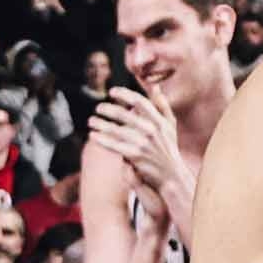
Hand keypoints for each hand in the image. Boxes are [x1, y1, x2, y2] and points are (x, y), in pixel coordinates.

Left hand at [85, 86, 186, 222]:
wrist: (171, 175)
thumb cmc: (168, 148)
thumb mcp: (170, 126)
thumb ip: (162, 105)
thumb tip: (155, 86)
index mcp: (159, 120)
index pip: (140, 102)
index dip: (124, 94)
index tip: (112, 91)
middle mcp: (152, 130)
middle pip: (124, 115)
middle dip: (108, 109)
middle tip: (98, 108)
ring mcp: (143, 143)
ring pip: (116, 130)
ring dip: (101, 124)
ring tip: (91, 121)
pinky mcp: (135, 156)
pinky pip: (114, 145)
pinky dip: (102, 140)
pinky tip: (93, 136)